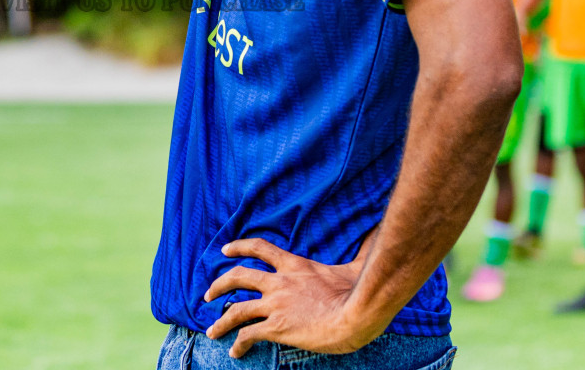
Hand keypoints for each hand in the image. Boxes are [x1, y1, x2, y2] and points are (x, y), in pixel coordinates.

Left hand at [202, 238, 378, 358]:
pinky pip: (248, 335)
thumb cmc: (358, 292)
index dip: (239, 246)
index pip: (260, 248)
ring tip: (211, 330)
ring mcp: (275, 305)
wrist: (355, 314)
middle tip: (208, 294)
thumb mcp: (355, 265)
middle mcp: (279, 283)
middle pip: (238, 277)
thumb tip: (375, 232)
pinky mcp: (276, 327)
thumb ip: (360, 250)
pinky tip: (235, 352)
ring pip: (236, 309)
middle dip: (219, 285)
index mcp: (294, 266)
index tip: (225, 250)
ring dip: (220, 321)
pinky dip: (238, 344)